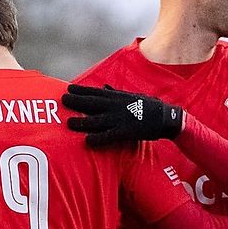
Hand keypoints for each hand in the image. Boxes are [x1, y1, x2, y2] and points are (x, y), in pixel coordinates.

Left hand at [63, 84, 183, 146]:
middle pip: (92, 103)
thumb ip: (117, 93)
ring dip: (82, 122)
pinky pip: (108, 136)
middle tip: (62, 100)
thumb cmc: (149, 106)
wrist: (166, 117)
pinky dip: (97, 138)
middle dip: (76, 101)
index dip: (81, 90)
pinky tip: (87, 141)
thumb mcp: (132, 96)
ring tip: (69, 123)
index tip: (68, 88)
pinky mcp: (126, 131)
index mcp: (118, 97)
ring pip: (97, 120)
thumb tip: (105, 87)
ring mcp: (120, 118)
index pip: (95, 92)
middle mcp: (116, 106)